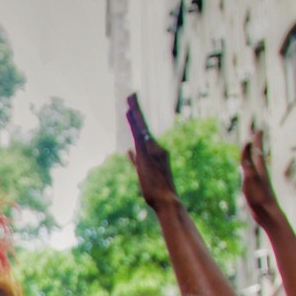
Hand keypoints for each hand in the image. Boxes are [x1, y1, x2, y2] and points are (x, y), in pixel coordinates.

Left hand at [125, 95, 178, 210]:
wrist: (167, 201)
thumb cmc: (156, 191)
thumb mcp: (144, 172)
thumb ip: (136, 160)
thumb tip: (129, 151)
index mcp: (155, 151)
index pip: (143, 131)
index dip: (137, 119)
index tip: (130, 107)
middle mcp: (155, 147)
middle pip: (143, 124)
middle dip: (136, 109)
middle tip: (130, 94)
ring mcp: (152, 149)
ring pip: (142, 127)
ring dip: (135, 111)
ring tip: (129, 97)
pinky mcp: (147, 154)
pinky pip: (140, 135)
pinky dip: (135, 123)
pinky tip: (128, 113)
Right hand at [240, 131, 282, 224]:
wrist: (269, 215)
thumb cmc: (259, 197)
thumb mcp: (250, 177)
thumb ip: (248, 161)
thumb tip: (247, 143)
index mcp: (260, 168)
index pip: (257, 149)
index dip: (256, 138)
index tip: (258, 127)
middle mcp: (261, 171)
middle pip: (258, 153)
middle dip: (256, 142)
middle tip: (256, 132)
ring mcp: (260, 180)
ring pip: (257, 162)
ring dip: (255, 154)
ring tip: (253, 148)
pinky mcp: (259, 188)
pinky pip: (254, 172)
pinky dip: (252, 167)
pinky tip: (250, 171)